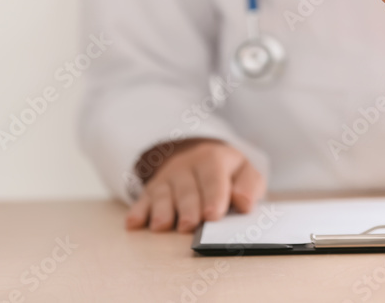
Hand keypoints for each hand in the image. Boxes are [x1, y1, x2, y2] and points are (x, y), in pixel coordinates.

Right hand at [125, 138, 265, 232]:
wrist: (201, 158)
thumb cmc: (227, 174)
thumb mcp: (244, 172)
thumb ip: (250, 185)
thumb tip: (244, 203)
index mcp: (213, 158)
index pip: (213, 176)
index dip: (213, 196)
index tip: (213, 215)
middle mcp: (187, 165)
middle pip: (186, 188)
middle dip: (188, 208)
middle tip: (190, 226)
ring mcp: (167, 177)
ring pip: (162, 193)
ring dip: (162, 210)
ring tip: (162, 226)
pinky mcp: (151, 190)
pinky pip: (142, 200)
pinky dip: (138, 212)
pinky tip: (134, 224)